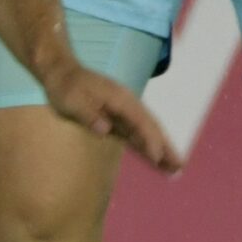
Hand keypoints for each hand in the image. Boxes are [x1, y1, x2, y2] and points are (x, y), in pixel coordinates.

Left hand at [38, 62, 183, 173]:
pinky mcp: (118, 120)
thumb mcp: (71, 99)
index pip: (140, 121)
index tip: (157, 157)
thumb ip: (88, 114)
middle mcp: (127, 105)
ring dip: (162, 149)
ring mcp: (124, 112)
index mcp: (119, 98)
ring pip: (147, 132)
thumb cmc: (65, 86)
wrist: (61, 72)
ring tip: (175, 169)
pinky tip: (156, 161)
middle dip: (166, 146)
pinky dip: (147, 147)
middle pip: (151, 127)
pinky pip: (136, 136)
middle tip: (179, 166)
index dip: (150, 139)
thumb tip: (105, 130)